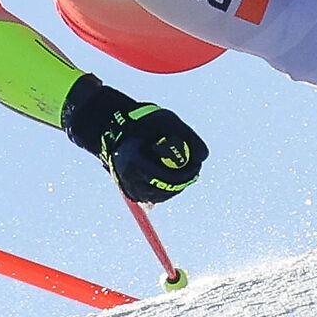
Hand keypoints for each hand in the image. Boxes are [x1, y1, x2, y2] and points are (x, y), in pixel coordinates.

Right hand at [61, 76, 207, 202]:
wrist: (113, 128)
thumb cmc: (140, 120)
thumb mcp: (166, 121)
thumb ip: (187, 137)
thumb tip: (203, 157)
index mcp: (134, 162)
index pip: (167, 177)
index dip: (185, 174)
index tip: (195, 166)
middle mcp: (129, 179)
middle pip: (166, 190)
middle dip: (182, 180)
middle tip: (193, 169)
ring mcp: (129, 187)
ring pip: (161, 195)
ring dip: (174, 184)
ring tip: (178, 169)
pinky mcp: (132, 192)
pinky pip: (154, 196)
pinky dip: (164, 187)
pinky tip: (167, 174)